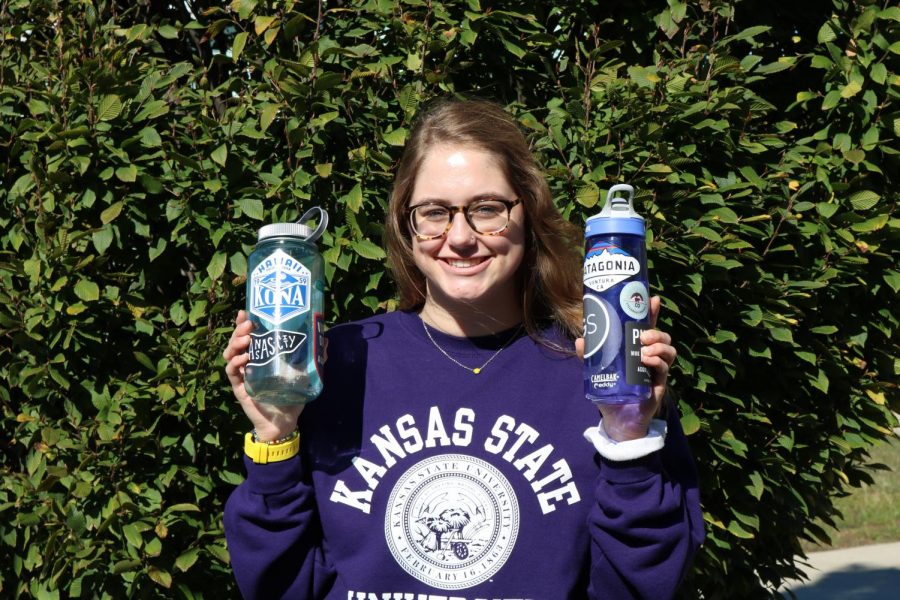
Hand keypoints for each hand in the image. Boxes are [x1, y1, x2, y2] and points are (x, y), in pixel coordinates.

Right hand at [222, 310, 302, 440]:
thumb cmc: (291, 396)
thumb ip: (314, 358)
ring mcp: (242, 373)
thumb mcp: (305, 374)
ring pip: (230, 353)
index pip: (249, 334)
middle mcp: (249, 361)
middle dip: (240, 329)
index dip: (244, 322)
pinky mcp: (239, 386)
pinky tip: (244, 359)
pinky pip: (231, 371)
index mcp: (261, 355)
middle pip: (237, 340)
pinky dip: (235, 363)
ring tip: (247, 339)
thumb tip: (326, 340)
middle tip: (249, 323)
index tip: (246, 311)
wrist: (283, 421)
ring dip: (235, 343)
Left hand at [575, 296, 676, 441]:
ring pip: (668, 350)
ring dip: (658, 346)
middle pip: (663, 337)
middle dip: (656, 331)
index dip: (652, 313)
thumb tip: (580, 339)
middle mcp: (650, 357)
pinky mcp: (659, 384)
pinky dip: (657, 362)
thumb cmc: (610, 390)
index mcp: (637, 349)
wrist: (616, 419)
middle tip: (642, 335)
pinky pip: (664, 369)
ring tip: (643, 350)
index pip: (647, 327)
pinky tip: (646, 361)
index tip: (653, 299)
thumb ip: (589, 355)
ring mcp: (657, 370)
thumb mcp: (596, 369)